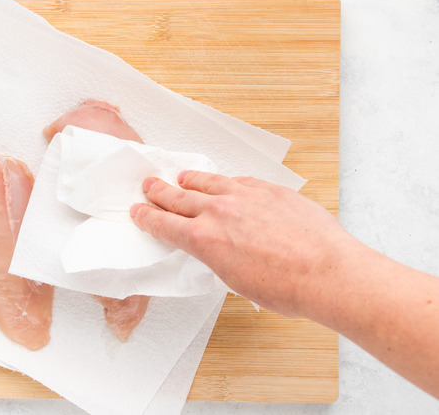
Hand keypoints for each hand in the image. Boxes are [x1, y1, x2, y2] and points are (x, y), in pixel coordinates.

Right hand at [129, 170, 356, 317]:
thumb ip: (217, 256)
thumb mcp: (235, 280)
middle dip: (160, 192)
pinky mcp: (269, 190)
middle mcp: (218, 212)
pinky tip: (224, 182)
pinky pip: (238, 180)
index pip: (163, 224)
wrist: (327, 273)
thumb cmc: (286, 287)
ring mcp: (244, 196)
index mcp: (204, 240)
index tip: (139, 211)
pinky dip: (224, 181)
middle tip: (149, 186)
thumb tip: (216, 249)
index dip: (147, 217)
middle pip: (178, 197)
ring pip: (207, 182)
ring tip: (181, 178)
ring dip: (190, 181)